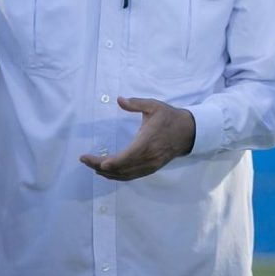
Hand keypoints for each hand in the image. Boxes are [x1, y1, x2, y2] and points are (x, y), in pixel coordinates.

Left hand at [79, 97, 195, 180]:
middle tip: (85, 160)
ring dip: (107, 173)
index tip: (88, 158)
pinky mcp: (152, 168)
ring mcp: (150, 165)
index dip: (103, 162)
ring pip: (124, 175)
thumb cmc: (170, 117)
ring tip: (93, 166)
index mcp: (146, 142)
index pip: (122, 158)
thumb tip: (119, 99)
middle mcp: (148, 157)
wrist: (189, 131)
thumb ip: (136, 103)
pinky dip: (118, 176)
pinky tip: (109, 172)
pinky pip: (131, 176)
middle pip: (119, 169)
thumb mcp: (154, 106)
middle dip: (98, 166)